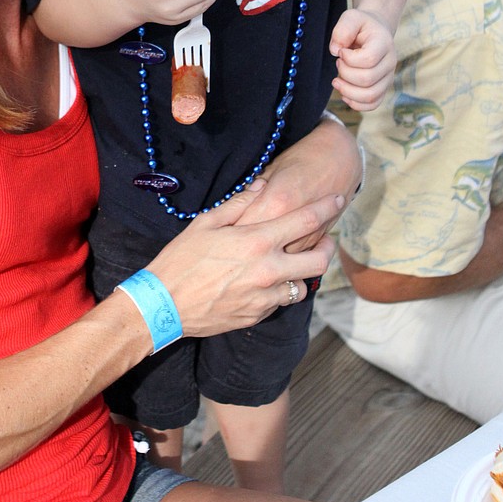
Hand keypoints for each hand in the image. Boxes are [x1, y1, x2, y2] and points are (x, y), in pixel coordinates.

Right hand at [147, 184, 340, 336]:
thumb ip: (238, 205)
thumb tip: (261, 186)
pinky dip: (280, 290)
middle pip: (319, 260)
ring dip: (302, 273)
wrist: (165, 305)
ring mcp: (265, 296)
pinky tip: (267, 282)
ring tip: (292, 265)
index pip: (305, 221)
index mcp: (256, 241)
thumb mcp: (205, 223)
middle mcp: (268, 270)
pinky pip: (281, 301)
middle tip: (324, 239)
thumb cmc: (181, 259)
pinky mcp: (258, 314)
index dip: (326, 207)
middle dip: (328, 247)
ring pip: (303, 286)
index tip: (338, 199)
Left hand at [330, 9, 395, 111]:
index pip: (368, 59)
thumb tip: (335, 51)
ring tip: (336, 81)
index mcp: (384, 43)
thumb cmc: (361, 25)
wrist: (375, 31)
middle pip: (367, 79)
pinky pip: (373, 104)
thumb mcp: (350, 17)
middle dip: (345, 73)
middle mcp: (390, 62)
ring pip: (370, 96)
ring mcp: (388, 77)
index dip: (349, 59)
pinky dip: (356, 104)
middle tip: (338, 63)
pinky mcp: (382, 88)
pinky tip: (344, 93)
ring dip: (348, 91)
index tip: (341, 51)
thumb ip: (342, 30)